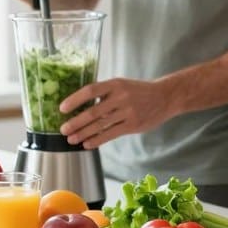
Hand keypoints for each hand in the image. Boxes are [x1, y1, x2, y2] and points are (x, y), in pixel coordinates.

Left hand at [58, 78, 173, 147]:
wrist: (165, 97)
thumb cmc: (139, 91)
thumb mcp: (122, 85)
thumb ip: (105, 94)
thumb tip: (80, 107)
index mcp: (115, 84)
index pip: (90, 91)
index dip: (75, 100)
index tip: (62, 108)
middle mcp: (121, 96)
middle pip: (93, 111)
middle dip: (76, 122)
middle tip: (63, 130)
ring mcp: (128, 111)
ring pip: (100, 125)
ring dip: (83, 133)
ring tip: (72, 139)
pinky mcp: (133, 125)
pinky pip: (111, 134)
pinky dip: (97, 140)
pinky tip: (88, 144)